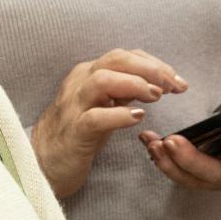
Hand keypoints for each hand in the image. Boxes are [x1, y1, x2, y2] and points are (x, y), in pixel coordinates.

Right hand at [31, 48, 187, 198]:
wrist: (43, 163)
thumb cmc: (78, 131)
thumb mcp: (104, 104)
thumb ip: (125, 90)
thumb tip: (158, 81)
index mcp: (88, 73)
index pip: (125, 56)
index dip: (155, 64)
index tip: (178, 80)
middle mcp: (79, 83)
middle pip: (115, 60)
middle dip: (150, 69)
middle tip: (173, 86)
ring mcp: (73, 106)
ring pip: (103, 80)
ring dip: (136, 84)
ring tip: (156, 96)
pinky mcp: (73, 132)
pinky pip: (95, 117)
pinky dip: (119, 115)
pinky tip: (138, 117)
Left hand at [140, 72, 220, 190]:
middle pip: (215, 173)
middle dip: (190, 160)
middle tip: (172, 142)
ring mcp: (217, 175)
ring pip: (191, 178)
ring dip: (169, 163)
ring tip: (154, 143)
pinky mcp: (198, 172)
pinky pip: (179, 171)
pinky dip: (162, 159)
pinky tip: (148, 142)